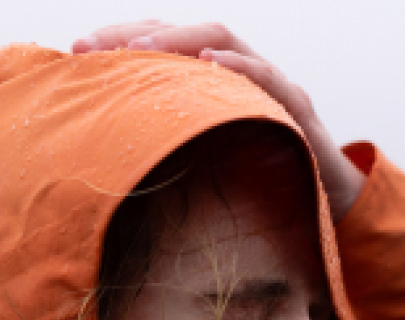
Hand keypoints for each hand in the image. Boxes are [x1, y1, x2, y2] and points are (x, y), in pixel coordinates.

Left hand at [72, 22, 364, 219]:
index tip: (75, 53)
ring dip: (180, 40)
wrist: (329, 203)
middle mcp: (238, 71)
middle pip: (184, 32)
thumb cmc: (259, 181)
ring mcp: (270, 85)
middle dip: (135, 34)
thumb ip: (166, 145)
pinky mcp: (298, 110)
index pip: (161, 43)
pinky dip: (242, 68)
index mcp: (211, 80)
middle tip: (89, 48)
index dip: (119, 40)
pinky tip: (213, 63)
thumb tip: (100, 156)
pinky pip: (270, 80)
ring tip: (140, 48)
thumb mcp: (204, 161)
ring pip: (224, 41)